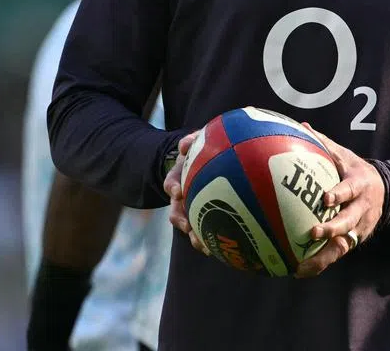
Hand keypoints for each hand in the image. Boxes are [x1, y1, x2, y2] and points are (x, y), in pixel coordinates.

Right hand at [164, 130, 209, 255]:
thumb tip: (184, 145)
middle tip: (188, 227)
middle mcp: (181, 196)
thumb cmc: (203, 151)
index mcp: (179, 177)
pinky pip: (204, 232)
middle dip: (181, 220)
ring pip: (188, 226)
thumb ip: (191, 140)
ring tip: (203, 246)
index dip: (173, 187)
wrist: (205, 163)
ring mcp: (190, 208)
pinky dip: (208, 240)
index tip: (178, 192)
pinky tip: (218, 249)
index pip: (171, 182)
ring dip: (194, 236)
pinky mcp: (202, 217)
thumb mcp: (197, 141)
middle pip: (175, 211)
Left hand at [296, 124, 384, 277]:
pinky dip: (320, 263)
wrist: (387, 192)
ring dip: (323, 256)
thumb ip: (324, 143)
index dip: (340, 194)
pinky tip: (299, 271)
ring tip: (302, 266)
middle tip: (313, 232)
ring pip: (343, 244)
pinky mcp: (355, 240)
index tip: (326, 198)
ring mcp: (360, 227)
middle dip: (332, 228)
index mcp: (359, 185)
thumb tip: (302, 126)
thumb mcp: (345, 155)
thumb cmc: (356, 170)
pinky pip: (337, 254)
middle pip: (348, 221)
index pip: (350, 190)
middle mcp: (361, 208)